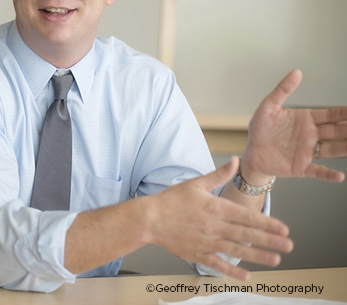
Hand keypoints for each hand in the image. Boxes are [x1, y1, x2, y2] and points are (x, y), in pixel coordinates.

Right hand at [148, 157, 292, 280]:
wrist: (149, 219)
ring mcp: (206, 242)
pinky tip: (246, 275)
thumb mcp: (196, 183)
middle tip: (288, 245)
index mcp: (215, 208)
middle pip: (246, 235)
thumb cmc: (171, 200)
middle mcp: (214, 226)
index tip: (283, 228)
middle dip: (269, 241)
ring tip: (275, 260)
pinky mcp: (197, 254)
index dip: (267, 223)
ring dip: (257, 257)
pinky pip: (218, 264)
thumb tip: (235, 161)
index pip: (247, 217)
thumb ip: (219, 174)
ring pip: (236, 251)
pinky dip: (232, 271)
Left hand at [244, 69, 346, 182]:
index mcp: (307, 119)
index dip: (345, 112)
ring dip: (346, 148)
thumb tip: (297, 71)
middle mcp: (312, 135)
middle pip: (337, 131)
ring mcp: (308, 151)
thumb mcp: (268, 107)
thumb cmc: (261, 129)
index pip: (331, 114)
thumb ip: (283, 90)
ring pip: (333, 149)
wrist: (252, 153)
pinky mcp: (301, 167)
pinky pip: (318, 170)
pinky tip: (339, 176)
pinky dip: (328, 174)